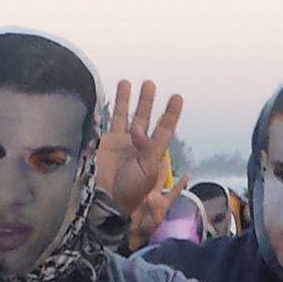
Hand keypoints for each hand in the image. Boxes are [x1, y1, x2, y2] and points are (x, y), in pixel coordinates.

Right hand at [97, 79, 184, 216]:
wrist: (106, 200)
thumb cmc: (131, 190)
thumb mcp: (147, 170)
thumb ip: (148, 147)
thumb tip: (139, 129)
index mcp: (153, 154)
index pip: (165, 129)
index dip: (171, 114)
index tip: (177, 97)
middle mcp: (139, 146)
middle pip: (145, 118)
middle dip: (147, 102)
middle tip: (150, 84)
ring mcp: (122, 143)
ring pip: (127, 116)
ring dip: (129, 100)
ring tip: (128, 81)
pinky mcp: (107, 143)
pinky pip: (110, 121)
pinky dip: (112, 108)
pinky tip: (111, 97)